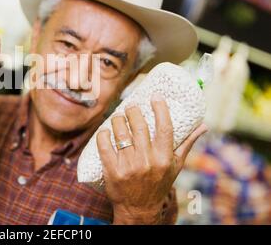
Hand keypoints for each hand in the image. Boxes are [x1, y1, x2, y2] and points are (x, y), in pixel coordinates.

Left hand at [96, 94, 207, 223]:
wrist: (139, 209)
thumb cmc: (159, 184)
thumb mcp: (176, 166)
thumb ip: (187, 144)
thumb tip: (203, 125)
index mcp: (165, 158)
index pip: (165, 127)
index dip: (160, 108)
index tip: (155, 96)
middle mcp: (147, 161)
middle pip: (139, 125)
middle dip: (133, 111)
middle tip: (130, 107)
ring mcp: (128, 166)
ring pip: (120, 132)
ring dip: (117, 119)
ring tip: (118, 118)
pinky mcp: (112, 170)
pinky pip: (104, 144)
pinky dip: (103, 134)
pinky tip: (106, 131)